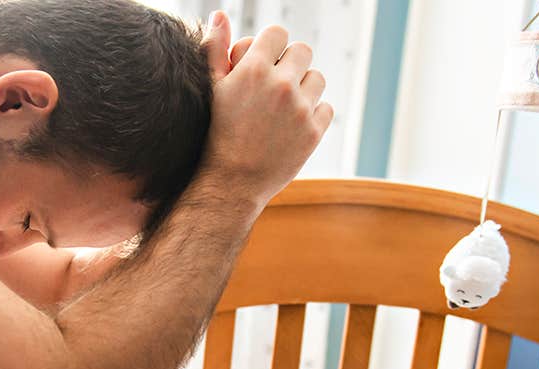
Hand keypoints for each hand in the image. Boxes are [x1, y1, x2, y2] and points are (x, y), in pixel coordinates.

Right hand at [198, 16, 331, 208]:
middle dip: (291, 64)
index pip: (278, 33)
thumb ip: (216, 48)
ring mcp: (300, 109)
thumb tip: (220, 15)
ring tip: (285, 106)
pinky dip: (313, 115)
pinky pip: (326, 108)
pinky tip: (292, 126)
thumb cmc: (217, 133)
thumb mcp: (212, 89)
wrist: (231, 183)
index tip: (266, 62)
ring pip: (318, 78)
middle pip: (303, 51)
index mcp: (254, 69)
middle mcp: (281, 85)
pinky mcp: (314, 132)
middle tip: (277, 84)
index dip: (272, 46)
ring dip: (305, 88)